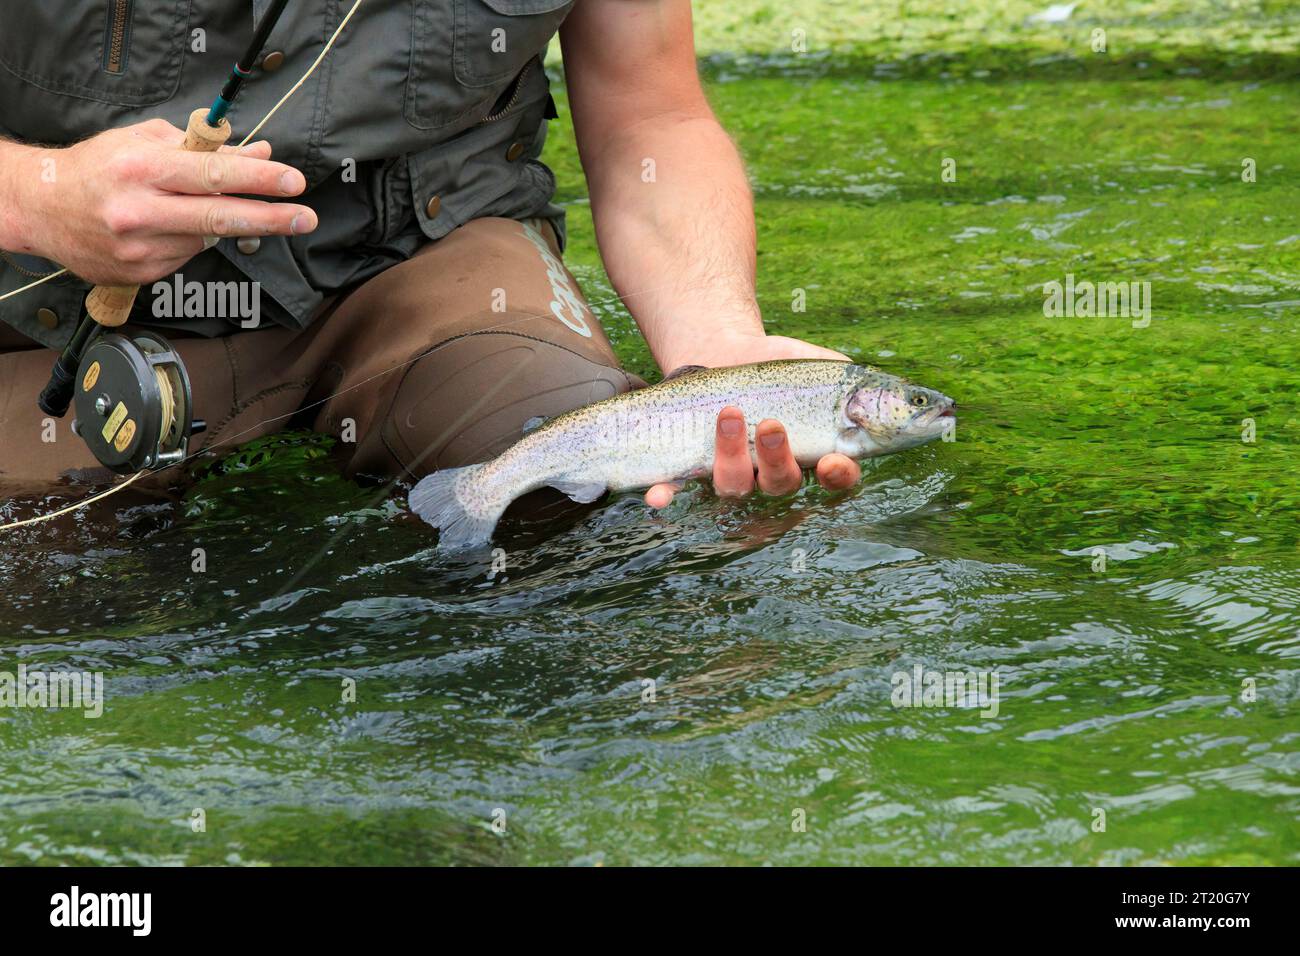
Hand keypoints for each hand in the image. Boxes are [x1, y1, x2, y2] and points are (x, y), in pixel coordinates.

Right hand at [10, 119, 317, 285]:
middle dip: (271, 217)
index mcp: (141, 170)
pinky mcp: (141, 274)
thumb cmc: (97, 167)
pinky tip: (168, 227)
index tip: (293, 181)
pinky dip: (191, 240)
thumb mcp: (146, 142)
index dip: (259, 179)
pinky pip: (187, 256)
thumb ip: (204, 149)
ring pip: (206, 239)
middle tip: (306, 217)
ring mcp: (140, 248)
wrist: (40, 207)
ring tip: (198, 207)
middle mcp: (140, 211)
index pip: (214, 175)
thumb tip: (259, 155)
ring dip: (221, 225)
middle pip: (220, 217)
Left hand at [645, 331, 861, 507]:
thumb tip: (875, 392)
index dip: (837, 479)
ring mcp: (730, 471)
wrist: (721, 347)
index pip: (834, 481)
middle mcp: (771, 473)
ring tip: (728, 413)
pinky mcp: (689, 464)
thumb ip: (849, 381)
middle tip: (771, 425)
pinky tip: (656, 498)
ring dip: (731, 455)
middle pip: (781, 485)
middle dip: (777, 459)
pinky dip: (666, 495)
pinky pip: (676, 488)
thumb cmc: (777, 363)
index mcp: (810, 455)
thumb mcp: (816, 365)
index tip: (834, 462)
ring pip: (735, 485)